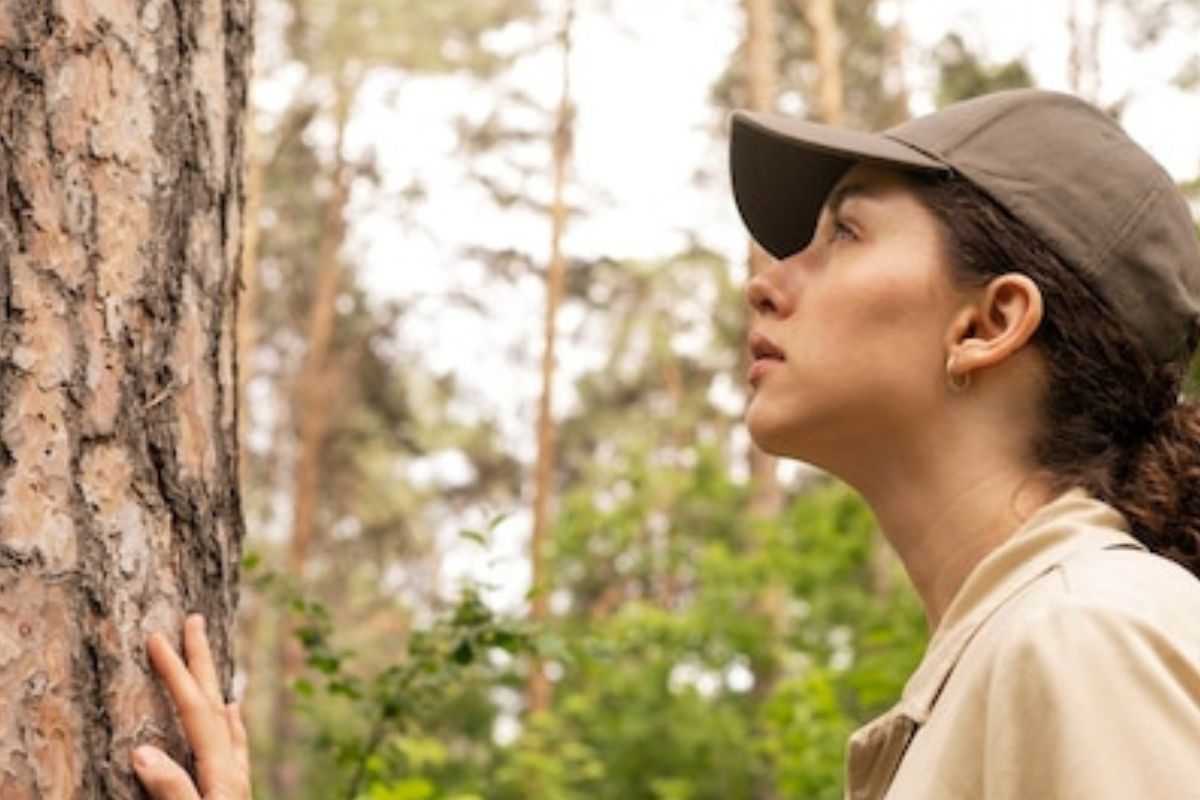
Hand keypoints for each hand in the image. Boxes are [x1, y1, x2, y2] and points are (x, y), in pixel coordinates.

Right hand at [133, 614, 252, 799]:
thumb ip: (171, 787)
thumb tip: (140, 751)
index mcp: (221, 771)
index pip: (195, 709)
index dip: (175, 672)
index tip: (157, 638)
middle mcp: (233, 769)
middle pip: (215, 703)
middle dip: (202, 660)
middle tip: (195, 620)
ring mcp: (237, 781)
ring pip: (225, 720)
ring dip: (212, 685)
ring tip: (208, 659)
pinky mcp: (236, 794)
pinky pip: (234, 745)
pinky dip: (230, 723)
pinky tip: (233, 712)